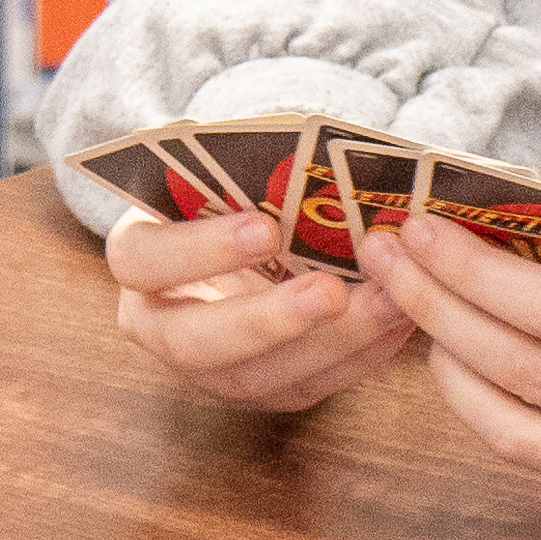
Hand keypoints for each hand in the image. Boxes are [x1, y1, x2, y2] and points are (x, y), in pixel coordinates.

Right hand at [105, 197, 420, 411]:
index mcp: (139, 259)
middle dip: (268, 320)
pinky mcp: (267, 391)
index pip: (144, 261)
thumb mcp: (228, 170)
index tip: (263, 228)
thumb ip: (250, 170)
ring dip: (331, 343)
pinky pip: (311, 386)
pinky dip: (361, 356)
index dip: (200, 249)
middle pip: (198, 342)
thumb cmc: (238, 190)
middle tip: (330, 291)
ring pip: (261, 378)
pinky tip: (402, 319)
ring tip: (389, 301)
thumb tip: (303, 148)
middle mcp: (163, 325)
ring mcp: (212, 370)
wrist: (253, 237)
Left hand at [361, 211, 540, 500]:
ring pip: (519, 432)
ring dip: (448, 368)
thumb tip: (481, 219)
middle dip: (440, 312)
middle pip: (526, 373)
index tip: (418, 229)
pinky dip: (489, 409)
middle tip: (387, 258)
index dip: (475, 274)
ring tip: (410, 308)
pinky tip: (458, 357)